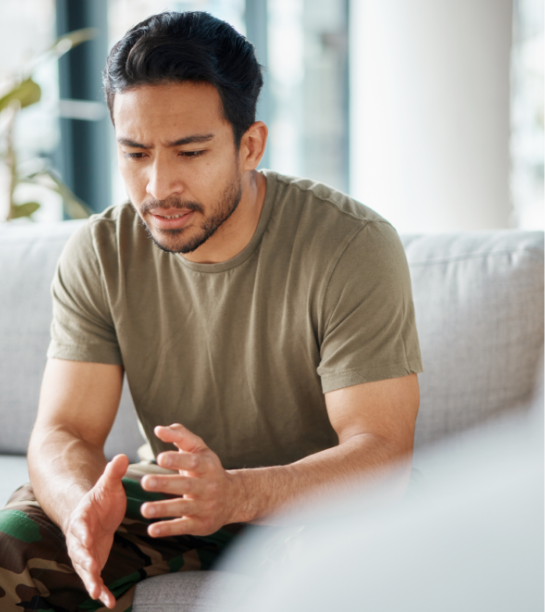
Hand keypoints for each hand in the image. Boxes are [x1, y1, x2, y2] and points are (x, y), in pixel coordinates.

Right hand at [64, 454, 128, 608]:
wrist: (94, 511)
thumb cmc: (101, 498)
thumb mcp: (108, 485)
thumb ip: (113, 473)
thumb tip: (121, 456)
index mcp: (81, 518)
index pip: (79, 527)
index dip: (82, 535)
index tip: (86, 543)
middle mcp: (79, 538)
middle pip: (79, 552)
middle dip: (84, 563)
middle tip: (92, 573)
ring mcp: (85, 552)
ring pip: (85, 570)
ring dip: (91, 582)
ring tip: (98, 595)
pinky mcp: (94, 562)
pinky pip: (96, 578)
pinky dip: (101, 589)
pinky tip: (109, 602)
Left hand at [141, 424, 237, 536]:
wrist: (233, 498)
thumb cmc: (208, 470)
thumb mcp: (199, 450)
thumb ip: (181, 436)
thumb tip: (159, 429)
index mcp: (208, 466)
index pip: (193, 462)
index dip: (177, 460)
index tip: (160, 458)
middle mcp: (208, 486)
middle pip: (187, 485)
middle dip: (166, 484)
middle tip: (146, 482)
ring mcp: (205, 507)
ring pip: (184, 508)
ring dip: (163, 509)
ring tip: (144, 510)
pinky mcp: (201, 525)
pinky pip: (183, 527)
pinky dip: (168, 529)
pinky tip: (152, 529)